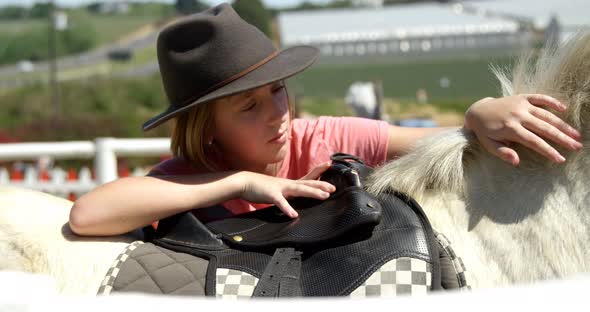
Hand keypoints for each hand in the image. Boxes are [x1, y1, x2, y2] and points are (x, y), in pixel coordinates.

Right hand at [238, 163, 334, 217]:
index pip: (307, 177)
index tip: (330, 164)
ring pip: (299, 190)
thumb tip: (296, 200)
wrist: (244, 182)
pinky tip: (293, 215)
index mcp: (290, 184)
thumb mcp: (278, 190)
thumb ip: (288, 194)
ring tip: (324, 196)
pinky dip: (287, 208)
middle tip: (334, 187)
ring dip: (312, 192)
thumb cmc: (261, 187)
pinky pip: (280, 202)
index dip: (319, 171)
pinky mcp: (271, 195)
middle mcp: (287, 184)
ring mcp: (280, 188)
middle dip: (321, 185)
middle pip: (307, 183)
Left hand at [464, 94, 582, 165]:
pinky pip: (540, 98)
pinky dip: (552, 102)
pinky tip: (564, 109)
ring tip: (576, 134)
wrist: (477, 111)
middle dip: (562, 138)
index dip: (548, 150)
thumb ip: (502, 153)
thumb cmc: (484, 132)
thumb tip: (516, 162)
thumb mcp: (489, 145)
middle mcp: (518, 116)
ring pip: (546, 115)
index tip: (560, 159)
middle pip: (544, 128)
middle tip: (577, 146)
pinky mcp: (522, 97)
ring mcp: (521, 105)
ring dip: (563, 124)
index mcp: (510, 129)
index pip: (534, 141)